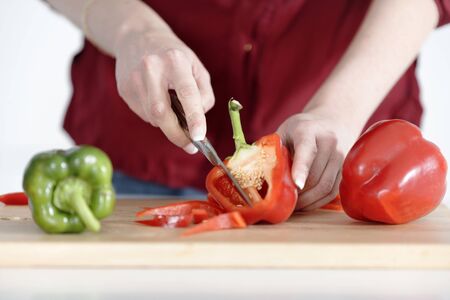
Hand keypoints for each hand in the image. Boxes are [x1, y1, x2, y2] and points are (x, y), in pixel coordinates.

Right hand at [115, 29, 214, 153]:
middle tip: (190, 146)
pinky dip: (155, 116)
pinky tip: (158, 101)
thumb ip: (204, 93)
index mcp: (174, 61)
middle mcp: (151, 69)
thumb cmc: (174, 56)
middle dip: (176, 135)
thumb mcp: (196, 66)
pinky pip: (143, 114)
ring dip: (167, 123)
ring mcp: (134, 80)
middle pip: (162, 113)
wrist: (137, 37)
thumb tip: (199, 119)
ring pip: (153, 117)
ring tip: (173, 109)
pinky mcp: (124, 89)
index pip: (186, 93)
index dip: (194, 117)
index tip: (199, 137)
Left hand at [277, 111, 359, 210]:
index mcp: (309, 131)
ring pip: (325, 186)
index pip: (307, 151)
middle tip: (283, 202)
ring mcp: (340, 157)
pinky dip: (317, 202)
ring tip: (293, 206)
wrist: (333, 121)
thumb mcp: (284, 131)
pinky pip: (332, 192)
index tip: (296, 185)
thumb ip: (272, 149)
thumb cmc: (301, 129)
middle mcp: (329, 143)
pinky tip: (305, 203)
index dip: (301, 169)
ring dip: (308, 201)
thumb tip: (254, 171)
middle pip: (316, 175)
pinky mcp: (344, 170)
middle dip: (299, 193)